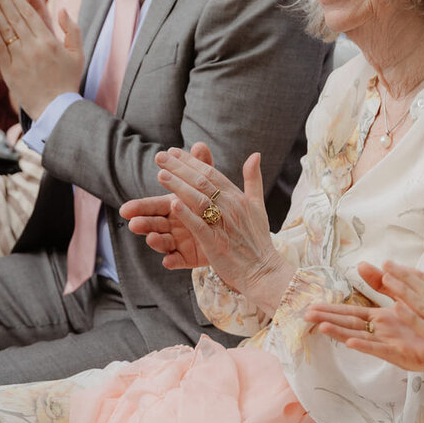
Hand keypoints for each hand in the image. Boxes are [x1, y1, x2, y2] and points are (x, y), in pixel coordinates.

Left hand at [0, 0, 80, 118]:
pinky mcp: (9, 70)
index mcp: (50, 42)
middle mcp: (33, 47)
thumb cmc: (68, 81)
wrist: (55, 109)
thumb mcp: (77, 54)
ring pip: (4, 29)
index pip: (30, 14)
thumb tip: (62, 10)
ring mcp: (20, 59)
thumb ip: (72, 30)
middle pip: (14, 17)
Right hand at [120, 142, 215, 268]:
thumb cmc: (214, 206)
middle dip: (144, 223)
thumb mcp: (209, 187)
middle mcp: (174, 223)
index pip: (155, 205)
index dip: (141, 207)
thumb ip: (202, 167)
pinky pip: (180, 260)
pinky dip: (173, 261)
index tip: (127, 208)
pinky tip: (168, 261)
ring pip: (164, 241)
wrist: (233, 234)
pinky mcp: (189, 257)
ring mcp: (180, 241)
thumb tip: (200, 145)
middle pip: (155, 223)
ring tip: (151, 238)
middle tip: (131, 223)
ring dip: (156, 241)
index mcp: (175, 206)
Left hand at [150, 145, 285, 295]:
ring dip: (179, 186)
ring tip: (161, 174)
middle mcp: (231, 207)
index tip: (173, 151)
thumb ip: (253, 179)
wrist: (264, 270)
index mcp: (237, 197)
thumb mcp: (257, 205)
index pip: (211, 173)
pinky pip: (200, 226)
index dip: (191, 161)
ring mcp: (223, 225)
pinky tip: (173, 204)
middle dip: (179, 168)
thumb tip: (255, 154)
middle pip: (202, 182)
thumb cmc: (258, 239)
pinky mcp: (216, 244)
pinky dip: (187, 214)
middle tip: (160, 157)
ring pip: (198, 200)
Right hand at [307, 261, 423, 369]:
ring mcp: (390, 344)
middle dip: (328, 319)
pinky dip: (366, 345)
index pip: (351, 312)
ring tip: (321, 327)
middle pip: (349, 324)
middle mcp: (382, 332)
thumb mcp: (403, 297)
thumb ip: (383, 283)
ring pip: (360, 336)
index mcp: (382, 320)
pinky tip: (351, 341)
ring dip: (340, 332)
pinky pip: (381, 349)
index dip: (331, 309)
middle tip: (305, 315)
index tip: (310, 306)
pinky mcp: (402, 354)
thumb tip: (362, 264)